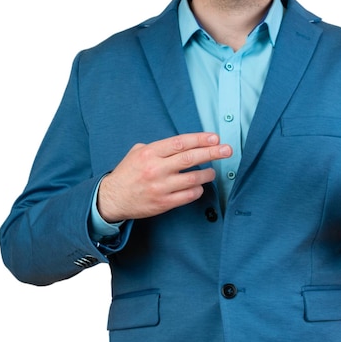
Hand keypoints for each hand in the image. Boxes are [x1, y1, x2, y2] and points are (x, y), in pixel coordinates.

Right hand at [97, 132, 231, 221]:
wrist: (113, 198)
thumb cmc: (128, 173)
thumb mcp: (137, 152)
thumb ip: (159, 147)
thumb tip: (184, 144)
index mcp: (150, 153)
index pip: (180, 143)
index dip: (200, 139)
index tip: (215, 138)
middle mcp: (156, 169)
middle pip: (190, 158)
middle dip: (212, 153)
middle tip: (227, 150)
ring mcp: (160, 187)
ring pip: (193, 179)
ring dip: (207, 174)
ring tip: (212, 172)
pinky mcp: (164, 203)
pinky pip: (188, 196)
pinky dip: (197, 190)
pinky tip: (198, 186)